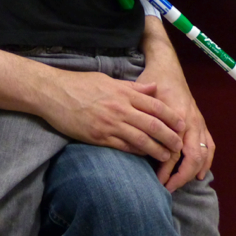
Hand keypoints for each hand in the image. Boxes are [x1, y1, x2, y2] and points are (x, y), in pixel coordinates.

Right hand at [41, 69, 183, 162]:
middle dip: (169, 137)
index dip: (171, 117)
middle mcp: (120, 108)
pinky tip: (144, 156)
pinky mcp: (99, 137)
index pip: (155, 106)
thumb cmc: (80, 84)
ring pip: (141, 140)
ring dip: (157, 150)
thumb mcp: (108, 79)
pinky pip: (123, 147)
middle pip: (153, 125)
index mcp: (123, 92)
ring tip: (167, 156)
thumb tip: (154, 88)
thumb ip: (132, 86)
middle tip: (179, 145)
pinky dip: (137, 153)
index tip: (182, 125)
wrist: (54, 94)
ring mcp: (110, 124)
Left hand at [137, 17, 214, 191]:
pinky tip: (200, 174)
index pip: (174, 149)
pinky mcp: (201, 121)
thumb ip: (140, 118)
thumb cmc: (153, 81)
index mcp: (177, 114)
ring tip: (180, 184)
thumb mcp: (144, 97)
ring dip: (193, 171)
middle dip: (181, 176)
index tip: (158, 181)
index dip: (167, 168)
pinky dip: (206, 160)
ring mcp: (198, 121)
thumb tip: (131, 140)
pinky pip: (209, 145)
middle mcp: (191, 120)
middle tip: (167, 188)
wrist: (167, 66)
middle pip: (191, 156)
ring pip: (202, 153)